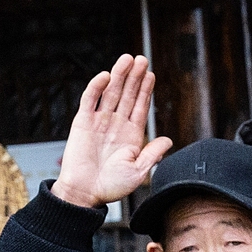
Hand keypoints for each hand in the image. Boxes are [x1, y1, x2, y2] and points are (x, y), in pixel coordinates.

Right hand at [52, 55, 171, 208]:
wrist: (86, 192)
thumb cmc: (112, 186)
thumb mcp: (139, 170)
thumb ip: (152, 154)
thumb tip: (168, 140)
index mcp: (131, 134)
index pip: (140, 106)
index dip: (146, 90)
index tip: (151, 74)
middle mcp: (116, 124)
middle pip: (128, 95)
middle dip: (135, 77)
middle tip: (142, 59)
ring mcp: (99, 121)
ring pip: (111, 93)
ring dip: (120, 75)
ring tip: (128, 59)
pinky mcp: (82, 122)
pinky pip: (90, 100)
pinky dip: (97, 87)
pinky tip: (107, 75)